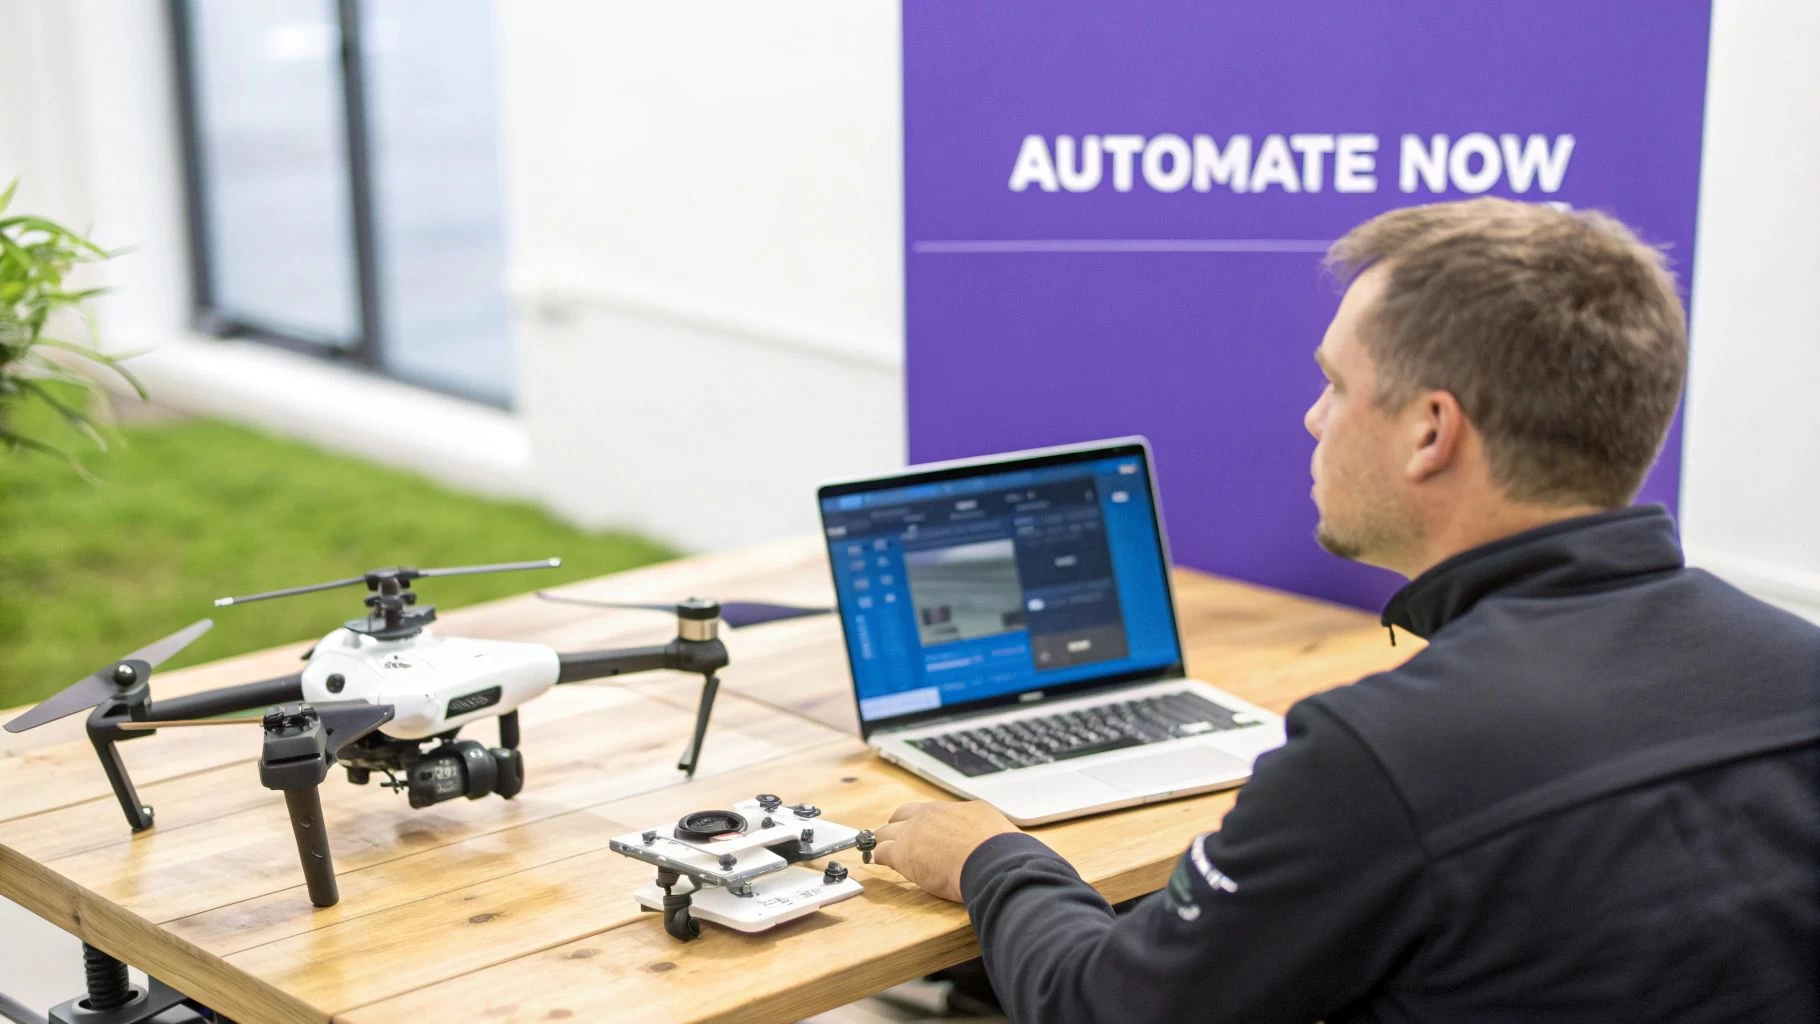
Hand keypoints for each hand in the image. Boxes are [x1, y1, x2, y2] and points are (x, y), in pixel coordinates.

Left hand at [873, 800, 1020, 901]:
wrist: (991, 861)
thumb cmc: (999, 851)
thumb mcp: (992, 829)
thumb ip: (981, 830)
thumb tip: (990, 838)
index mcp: (952, 809)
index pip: (926, 811)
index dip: (918, 821)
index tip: (917, 830)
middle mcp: (930, 815)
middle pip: (902, 816)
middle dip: (897, 828)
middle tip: (894, 839)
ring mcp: (913, 832)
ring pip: (886, 832)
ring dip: (884, 841)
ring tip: (879, 850)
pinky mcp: (902, 853)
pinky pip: (880, 852)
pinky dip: (877, 857)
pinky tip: (876, 862)